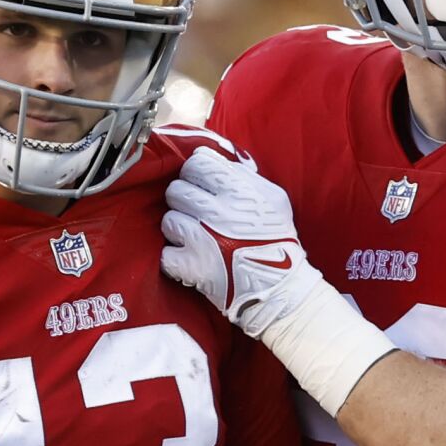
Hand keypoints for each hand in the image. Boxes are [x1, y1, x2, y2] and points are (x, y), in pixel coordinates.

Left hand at [162, 146, 321, 337]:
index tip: (201, 187)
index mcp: (237, 189)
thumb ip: (241, 175)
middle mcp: (217, 210)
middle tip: (197, 214)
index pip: (196, 163)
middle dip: (184, 201)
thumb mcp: (272, 196)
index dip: (195, 175)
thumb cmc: (276, 239)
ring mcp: (200, 239)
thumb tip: (209, 157)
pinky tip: (190, 259)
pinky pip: (166, 253)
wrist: (279, 288)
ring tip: (195, 238)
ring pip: (168, 220)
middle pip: (176, 190)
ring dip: (178, 229)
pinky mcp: (190, 266)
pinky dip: (175, 258)